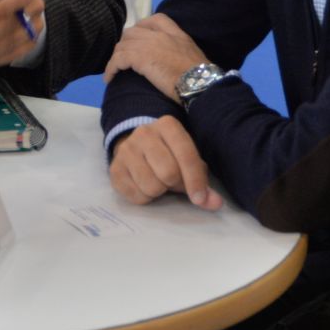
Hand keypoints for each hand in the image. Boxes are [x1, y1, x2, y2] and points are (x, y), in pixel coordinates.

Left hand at [102, 13, 205, 102]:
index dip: (141, 28)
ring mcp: (148, 44)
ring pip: (122, 46)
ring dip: (116, 59)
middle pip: (132, 32)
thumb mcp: (192, 55)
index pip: (155, 19)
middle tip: (123, 59)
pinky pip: (117, 60)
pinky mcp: (139, 57)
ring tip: (114, 71)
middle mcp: (160, 34)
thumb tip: (172, 60)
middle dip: (125, 45)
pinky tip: (110, 78)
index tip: (137, 40)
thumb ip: (179, 50)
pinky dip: (111, 69)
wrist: (199, 83)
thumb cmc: (200, 76)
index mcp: (175, 33)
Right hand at [109, 116, 223, 209]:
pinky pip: (136, 196)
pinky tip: (144, 186)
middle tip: (174, 183)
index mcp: (168, 126)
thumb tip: (215, 203)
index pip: (186, 156)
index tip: (200, 199)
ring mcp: (126, 150)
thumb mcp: (188, 160)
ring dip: (159, 192)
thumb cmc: (169, 154)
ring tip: (159, 182)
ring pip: (151, 186)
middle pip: (168, 173)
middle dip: (175, 185)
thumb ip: (203, 182)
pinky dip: (145, 198)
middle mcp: (144, 133)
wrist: (136, 147)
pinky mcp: (114, 169)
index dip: (195, 181)